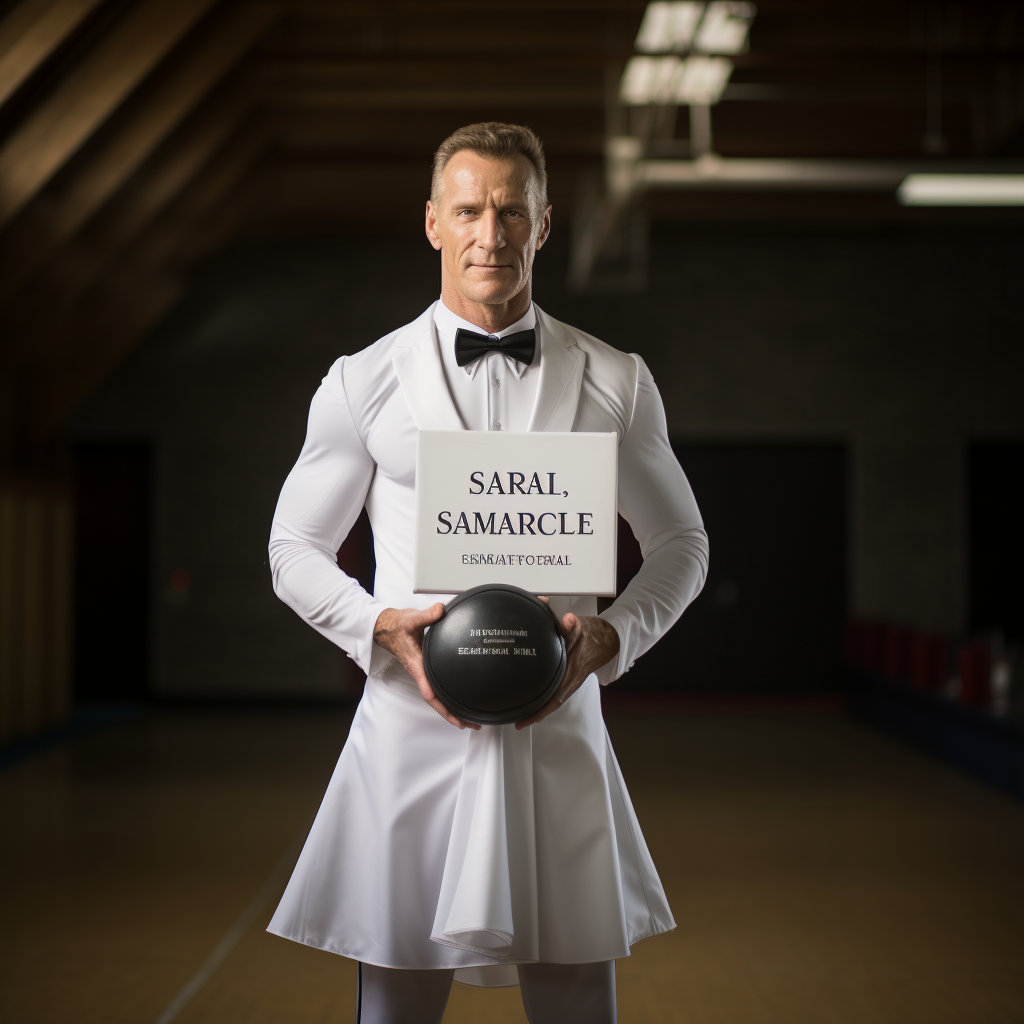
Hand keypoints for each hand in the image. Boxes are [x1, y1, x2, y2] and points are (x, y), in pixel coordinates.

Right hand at [373, 605, 479, 729]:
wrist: (385, 626)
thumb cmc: (396, 626)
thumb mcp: (411, 619)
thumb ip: (427, 615)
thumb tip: (440, 610)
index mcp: (418, 666)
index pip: (430, 693)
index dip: (444, 708)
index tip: (458, 720)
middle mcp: (421, 672)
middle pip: (437, 701)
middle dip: (453, 715)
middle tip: (473, 725)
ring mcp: (423, 671)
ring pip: (437, 696)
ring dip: (451, 708)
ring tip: (469, 717)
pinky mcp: (425, 667)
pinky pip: (437, 686)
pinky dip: (448, 696)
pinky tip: (458, 697)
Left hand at [515, 604, 619, 728]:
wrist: (605, 640)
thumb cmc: (592, 637)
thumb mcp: (581, 629)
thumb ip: (573, 624)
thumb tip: (568, 619)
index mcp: (571, 675)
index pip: (553, 700)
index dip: (538, 713)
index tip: (524, 722)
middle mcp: (569, 682)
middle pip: (549, 704)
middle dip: (533, 714)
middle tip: (517, 721)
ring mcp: (567, 681)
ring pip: (550, 699)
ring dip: (537, 706)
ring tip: (521, 714)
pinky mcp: (565, 676)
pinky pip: (552, 690)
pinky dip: (541, 696)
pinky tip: (532, 696)